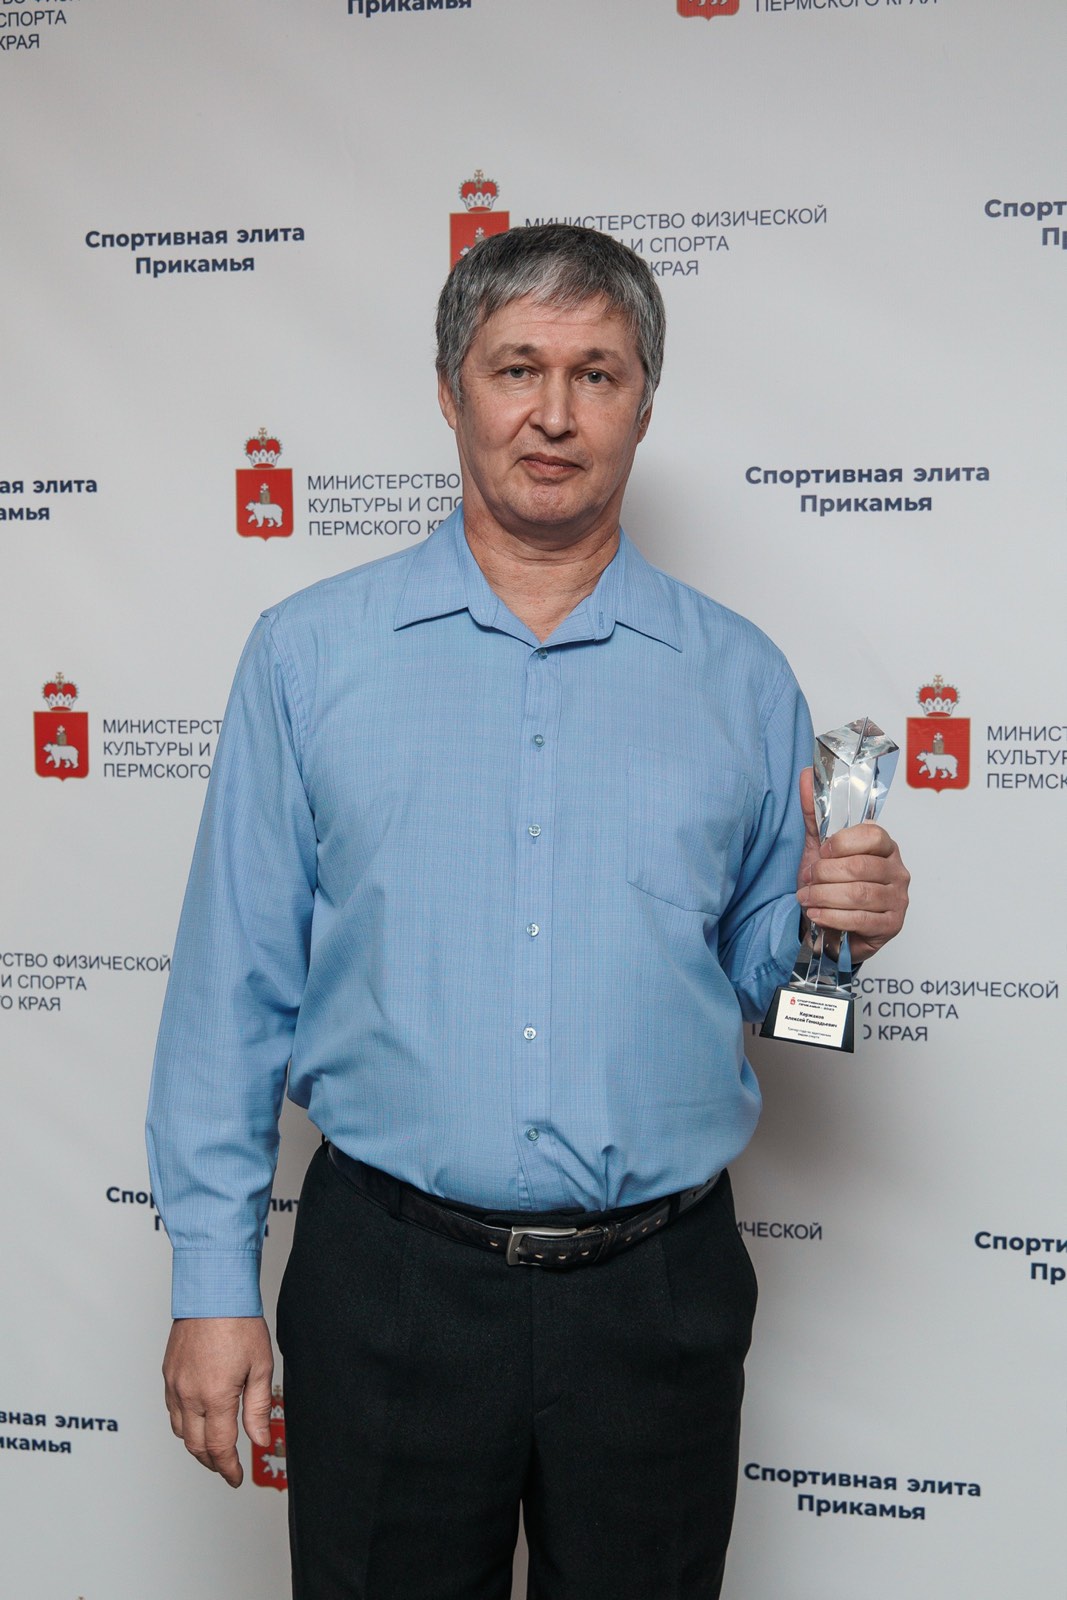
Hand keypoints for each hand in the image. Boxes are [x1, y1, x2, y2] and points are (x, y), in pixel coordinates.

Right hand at [163, 1316, 273, 1486]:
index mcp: (215, 1396)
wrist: (213, 1290)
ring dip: (195, 1445)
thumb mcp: (260, 1367)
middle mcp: (189, 1394)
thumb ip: (257, 1408)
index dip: (228, 1468)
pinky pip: (171, 1409)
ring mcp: (174, 1384)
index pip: (219, 1447)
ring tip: (212, 1448)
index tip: (236, 1477)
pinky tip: (196, 1420)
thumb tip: (259, 1440)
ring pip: (179, 1430)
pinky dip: (183, 1423)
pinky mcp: (168, 1373)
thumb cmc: (238, 1322)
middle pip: (195, 1446)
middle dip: (212, 1462)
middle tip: (226, 1467)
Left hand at [795, 766, 909, 962]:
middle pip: (861, 867)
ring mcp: (898, 898)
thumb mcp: (821, 848)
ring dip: (825, 897)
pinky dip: (833, 917)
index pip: (873, 835)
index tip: (821, 852)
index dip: (842, 843)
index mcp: (885, 846)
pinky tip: (817, 914)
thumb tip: (807, 775)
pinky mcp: (892, 924)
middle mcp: (897, 870)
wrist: (836, 924)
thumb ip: (815, 814)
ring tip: (807, 899)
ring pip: (859, 894)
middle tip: (808, 880)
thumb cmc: (834, 884)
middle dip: (825, 874)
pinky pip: (862, 919)